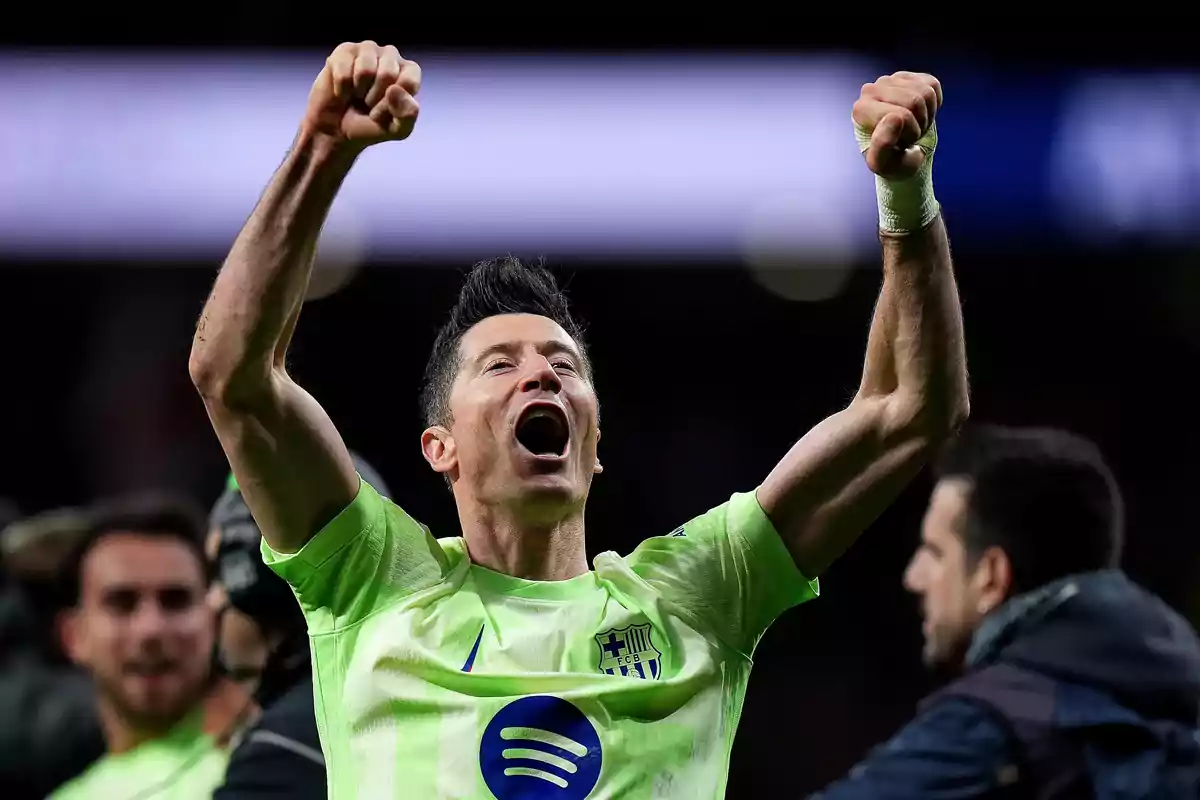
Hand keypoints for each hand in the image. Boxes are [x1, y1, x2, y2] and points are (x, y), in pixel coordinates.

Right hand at [302, 41, 420, 149]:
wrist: (337, 129)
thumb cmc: (370, 126)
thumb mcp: (397, 130)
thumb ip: (407, 114)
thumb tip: (395, 90)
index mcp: (409, 71)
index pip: (409, 82)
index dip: (393, 104)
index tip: (384, 113)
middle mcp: (391, 55)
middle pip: (387, 74)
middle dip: (375, 97)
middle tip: (368, 103)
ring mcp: (367, 50)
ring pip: (365, 70)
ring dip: (358, 91)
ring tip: (357, 95)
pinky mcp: (344, 51)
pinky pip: (344, 73)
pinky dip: (342, 90)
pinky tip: (343, 90)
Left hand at [852, 72, 941, 179]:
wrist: (901, 154)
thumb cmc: (890, 161)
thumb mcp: (883, 164)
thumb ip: (882, 145)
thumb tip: (894, 117)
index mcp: (860, 109)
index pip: (901, 115)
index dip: (910, 133)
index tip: (899, 143)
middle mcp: (871, 89)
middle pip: (915, 101)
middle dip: (919, 124)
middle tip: (908, 135)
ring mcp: (890, 80)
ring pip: (926, 92)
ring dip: (926, 115)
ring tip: (913, 126)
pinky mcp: (908, 77)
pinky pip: (933, 85)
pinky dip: (933, 105)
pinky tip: (920, 114)